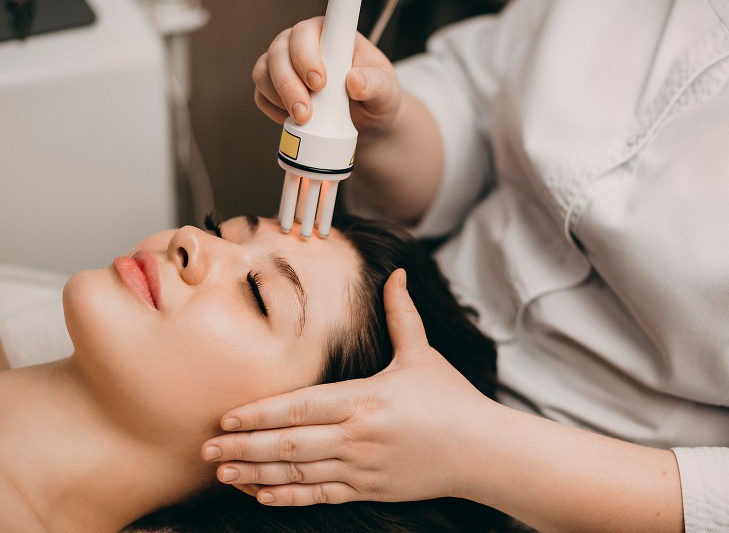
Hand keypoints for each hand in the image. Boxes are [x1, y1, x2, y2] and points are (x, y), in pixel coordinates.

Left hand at [201, 269, 493, 505]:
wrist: (482, 451)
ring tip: (221, 473)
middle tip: (205, 450)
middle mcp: (358, 436)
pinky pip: (320, 496)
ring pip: (298, 474)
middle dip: (243, 447)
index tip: (226, 417)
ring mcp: (362, 468)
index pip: (302, 407)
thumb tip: (397, 273)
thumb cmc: (451, 399)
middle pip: (289, 445)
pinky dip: (288, 497)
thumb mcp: (422, 354)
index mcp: (366, 399)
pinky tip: (261, 494)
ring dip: (256, 474)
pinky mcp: (369, 490)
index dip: (261, 413)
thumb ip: (402, 315)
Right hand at [253, 17, 401, 133]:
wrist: (367, 122)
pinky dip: (272, 110)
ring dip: (278, 97)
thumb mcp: (386, 91)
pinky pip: (261, 95)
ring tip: (302, 119)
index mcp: (330, 34)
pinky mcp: (274, 89)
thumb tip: (354, 80)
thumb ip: (375, 83)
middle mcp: (302, 44)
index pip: (307, 31)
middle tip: (306, 112)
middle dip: (289, 84)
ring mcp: (285, 65)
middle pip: (279, 52)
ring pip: (264, 72)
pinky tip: (291, 121)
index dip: (307, 54)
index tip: (319, 82)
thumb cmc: (377, 96)